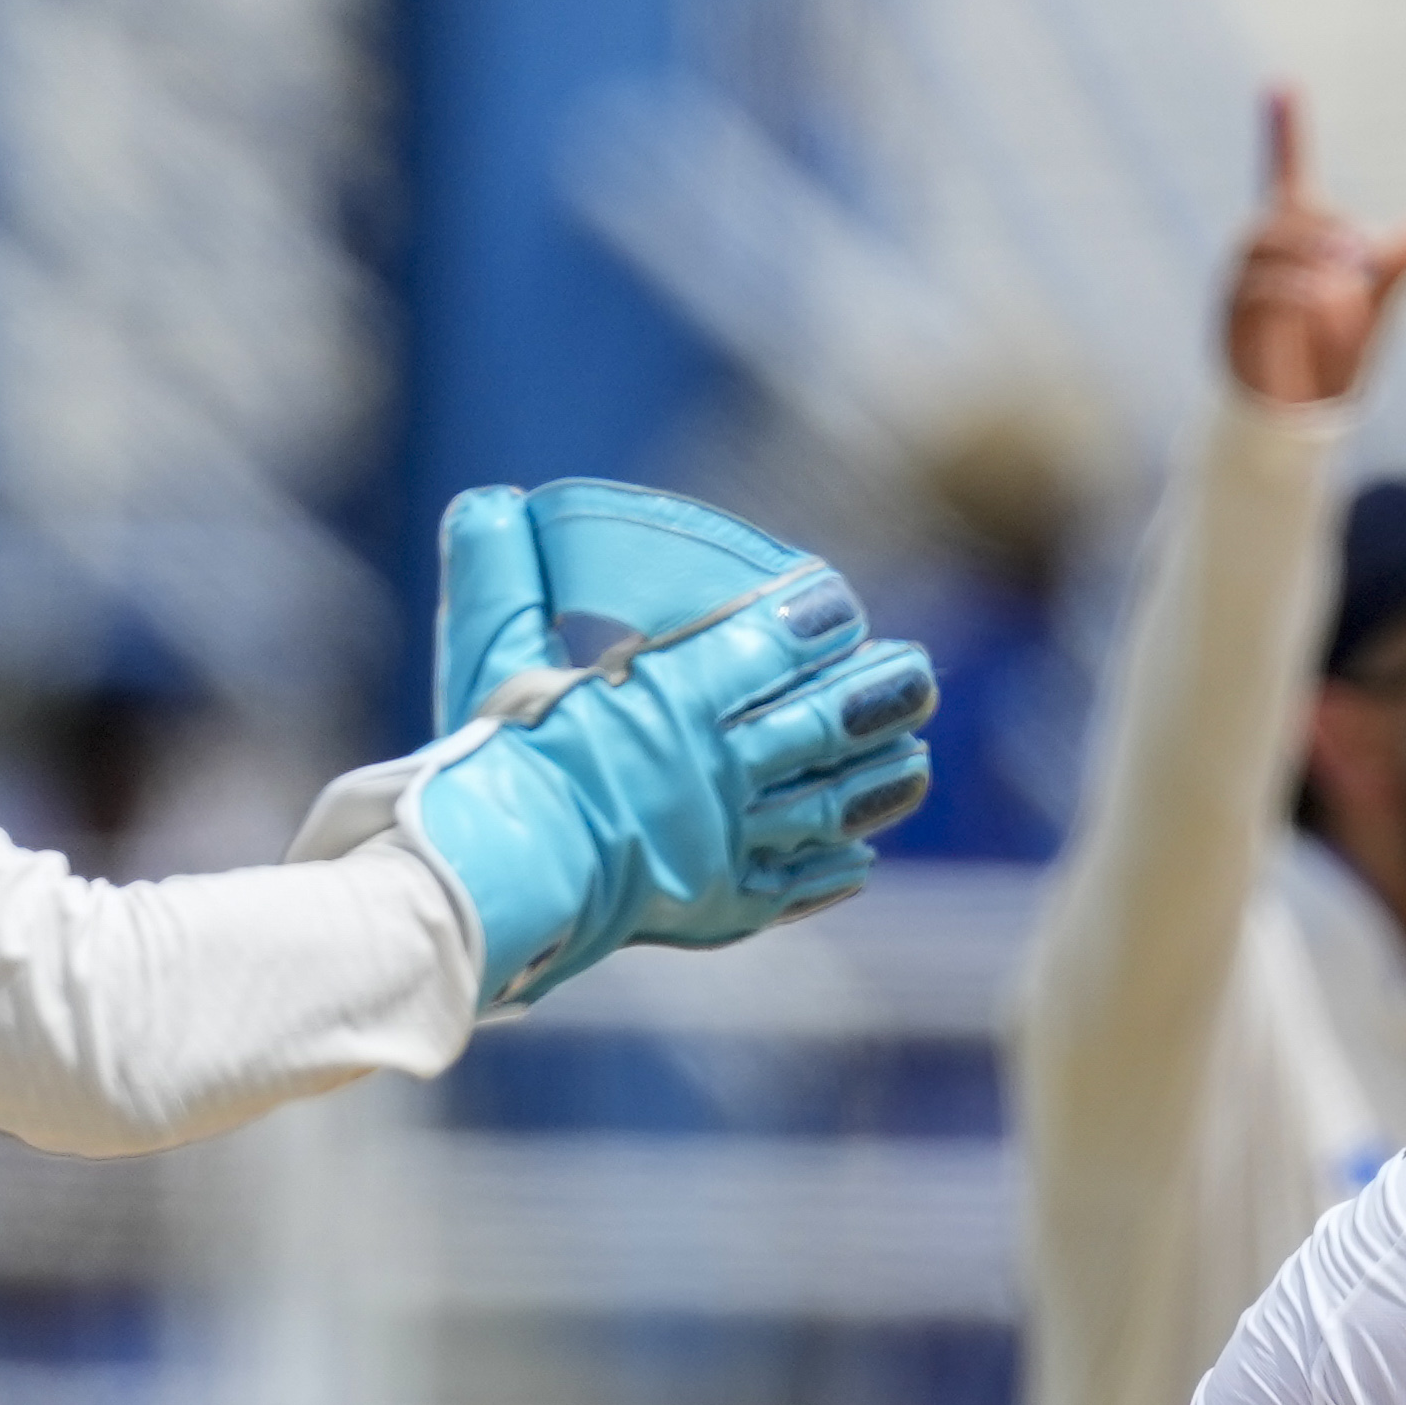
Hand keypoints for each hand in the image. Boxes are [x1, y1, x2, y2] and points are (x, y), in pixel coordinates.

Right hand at [405, 481, 935, 1007]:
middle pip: (819, 725)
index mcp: (671, 699)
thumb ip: (501, 577)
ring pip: (826, 805)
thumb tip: (492, 500)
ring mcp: (725, 842)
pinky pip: (789, 887)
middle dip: (876, 696)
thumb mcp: (490, 657)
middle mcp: (717, 768)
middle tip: (915, 674)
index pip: (768, 646)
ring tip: (915, 761)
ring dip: (877, 782)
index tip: (840, 605)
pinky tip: (860, 860)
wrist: (491, 879)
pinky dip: (829, 872)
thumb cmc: (490, 763)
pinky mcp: (714, 905)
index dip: (814, 621)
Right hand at [1219, 88, 1405, 411]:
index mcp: (1296, 235)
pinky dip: (1304, 295)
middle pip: (1288, 212)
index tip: (1279, 82)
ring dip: (1318, 263)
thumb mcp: (1377, 303)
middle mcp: (1261, 250)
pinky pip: (1265, 288)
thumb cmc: (1332, 352)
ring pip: (1273, 245)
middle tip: (1365, 259)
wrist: (1298, 414)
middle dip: (1329, 230)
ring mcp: (1241, 282)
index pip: (1285, 171)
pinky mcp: (1232, 319)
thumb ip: (1401, 263)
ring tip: (1351, 293)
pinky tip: (1333, 311)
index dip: (1283, 128)